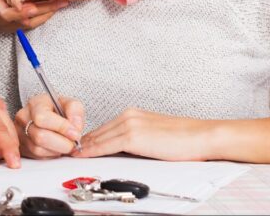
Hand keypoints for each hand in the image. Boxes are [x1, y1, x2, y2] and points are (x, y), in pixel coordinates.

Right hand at [0, 0, 68, 31]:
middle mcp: (3, 21)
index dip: (25, 10)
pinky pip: (30, 24)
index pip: (12, 13)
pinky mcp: (12, 27)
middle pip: (29, 19)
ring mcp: (8, 26)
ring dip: (48, 14)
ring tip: (63, 3)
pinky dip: (42, 17)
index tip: (37, 4)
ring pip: (32, 23)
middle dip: (47, 10)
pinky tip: (52, 7)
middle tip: (63, 1)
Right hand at [15, 93, 83, 158]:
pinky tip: (56, 147)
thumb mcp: (70, 104)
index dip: (61, 127)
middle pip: (40, 136)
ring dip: (57, 150)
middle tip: (73, 143)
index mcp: (35, 103)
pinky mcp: (22, 148)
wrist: (50, 118)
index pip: (42, 118)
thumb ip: (75, 111)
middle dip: (62, 143)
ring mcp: (20, 134)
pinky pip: (37, 157)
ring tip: (64, 144)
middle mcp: (23, 118)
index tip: (75, 134)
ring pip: (38, 150)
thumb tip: (75, 127)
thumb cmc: (59, 110)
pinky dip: (51, 155)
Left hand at [75, 108, 217, 161]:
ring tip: (70, 155)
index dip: (90, 139)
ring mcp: (130, 124)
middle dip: (83, 143)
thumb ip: (136, 138)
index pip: (105, 128)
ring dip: (84, 147)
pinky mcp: (133, 136)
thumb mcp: (154, 134)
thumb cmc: (185, 138)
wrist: (202, 136)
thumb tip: (123, 150)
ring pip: (99, 138)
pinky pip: (106, 145)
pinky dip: (92, 151)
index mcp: (133, 114)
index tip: (79, 147)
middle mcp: (129, 116)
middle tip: (67, 151)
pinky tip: (83, 155)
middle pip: (98, 132)